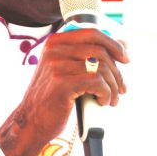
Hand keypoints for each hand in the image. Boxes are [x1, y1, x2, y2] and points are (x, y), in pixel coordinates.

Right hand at [0, 27, 128, 155]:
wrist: (31, 122)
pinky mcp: (61, 84)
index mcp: (55, 42)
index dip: (114, 44)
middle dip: (116, 72)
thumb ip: (89, 56)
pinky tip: (102, 102)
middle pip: (100, 52)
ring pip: (101, 69)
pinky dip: (106, 93)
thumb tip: (122, 44)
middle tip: (121, 88)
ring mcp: (56, 66)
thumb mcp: (68, 70)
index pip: (92, 33)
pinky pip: (97, 83)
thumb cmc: (52, 97)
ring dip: (113, 87)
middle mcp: (54, 50)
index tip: (125, 58)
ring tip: (113, 99)